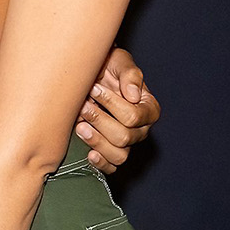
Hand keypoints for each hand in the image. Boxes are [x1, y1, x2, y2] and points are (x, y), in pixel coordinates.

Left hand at [77, 46, 160, 174]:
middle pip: (124, 137)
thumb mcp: (120, 62)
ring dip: (97, 141)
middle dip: (100, 120)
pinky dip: (101, 163)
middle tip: (83, 105)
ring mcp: (127, 143)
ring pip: (119, 155)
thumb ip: (130, 75)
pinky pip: (111, 167)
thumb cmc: (109, 67)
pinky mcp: (111, 152)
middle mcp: (141, 129)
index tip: (95, 89)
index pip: (133, 117)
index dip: (112, 104)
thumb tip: (133, 95)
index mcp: (148, 109)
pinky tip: (89, 154)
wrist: (92, 76)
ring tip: (80, 126)